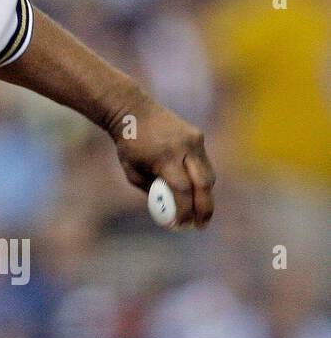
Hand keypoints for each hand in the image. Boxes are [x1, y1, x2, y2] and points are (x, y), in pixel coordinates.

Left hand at [109, 97, 215, 227]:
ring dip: (204, 195)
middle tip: (201, 225)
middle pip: (203, 184)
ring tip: (198, 212)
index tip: (181, 225)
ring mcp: (194, 140)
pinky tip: (193, 189)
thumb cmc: (129, 145)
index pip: (182, 190)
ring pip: (207, 174)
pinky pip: (203, 162)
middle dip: (205, 209)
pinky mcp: (198, 136)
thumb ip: (151, 189)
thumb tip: (169, 209)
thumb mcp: (133, 171)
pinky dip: (199, 177)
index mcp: (164, 158)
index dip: (185, 210)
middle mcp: (183, 148)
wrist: (134, 111)